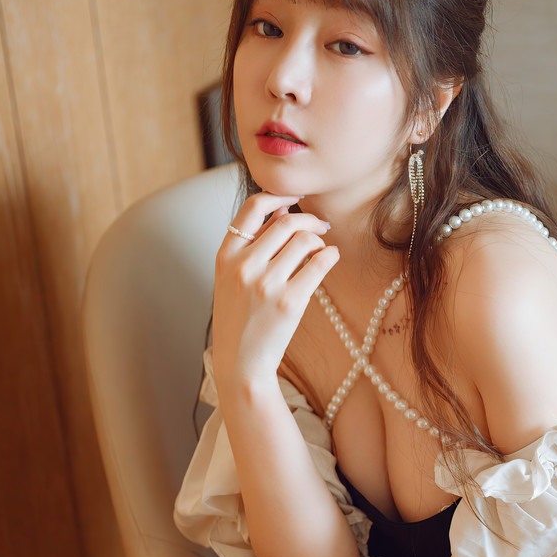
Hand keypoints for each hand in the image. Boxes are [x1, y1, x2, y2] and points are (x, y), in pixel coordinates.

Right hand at [212, 191, 338, 392]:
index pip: (253, 207)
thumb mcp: (232, 278)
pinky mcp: (289, 301)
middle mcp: (244, 265)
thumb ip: (253, 244)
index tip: (296, 197)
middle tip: (321, 226)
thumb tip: (283, 208)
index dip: (279, 195)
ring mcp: (266, 283)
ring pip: (305, 240)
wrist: (241, 362)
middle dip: (309, 220)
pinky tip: (331, 258)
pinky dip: (330, 255)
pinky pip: (319, 263)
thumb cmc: (239, 318)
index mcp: (225, 255)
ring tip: (321, 250)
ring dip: (320, 239)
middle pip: (286, 222)